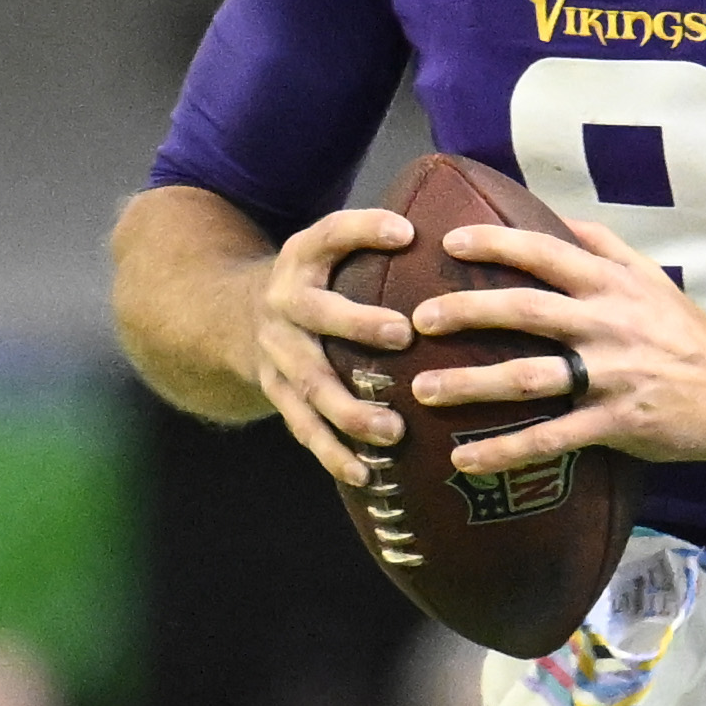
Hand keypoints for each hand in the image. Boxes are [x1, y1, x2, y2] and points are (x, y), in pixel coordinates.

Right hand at [254, 205, 422, 487]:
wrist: (233, 317)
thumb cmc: (319, 283)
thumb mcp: (332, 252)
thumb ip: (377, 246)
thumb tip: (472, 237)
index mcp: (302, 257)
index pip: (330, 233)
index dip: (364, 230)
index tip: (406, 232)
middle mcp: (284, 302)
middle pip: (316, 313)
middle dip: (356, 324)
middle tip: (402, 334)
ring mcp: (276, 352)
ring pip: (311, 383)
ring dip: (351, 410)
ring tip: (394, 432)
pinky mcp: (276, 393)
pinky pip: (304, 428)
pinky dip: (333, 454)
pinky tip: (365, 475)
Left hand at [408, 210, 705, 468]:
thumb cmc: (689, 335)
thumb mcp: (653, 278)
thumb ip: (606, 247)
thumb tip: (559, 216)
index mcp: (612, 285)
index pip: (545, 253)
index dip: (495, 244)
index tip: (449, 241)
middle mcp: (606, 324)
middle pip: (525, 310)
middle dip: (466, 312)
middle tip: (417, 320)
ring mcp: (609, 375)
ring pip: (528, 376)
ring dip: (470, 384)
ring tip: (423, 390)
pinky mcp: (614, 423)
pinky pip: (549, 438)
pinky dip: (504, 450)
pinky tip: (464, 459)